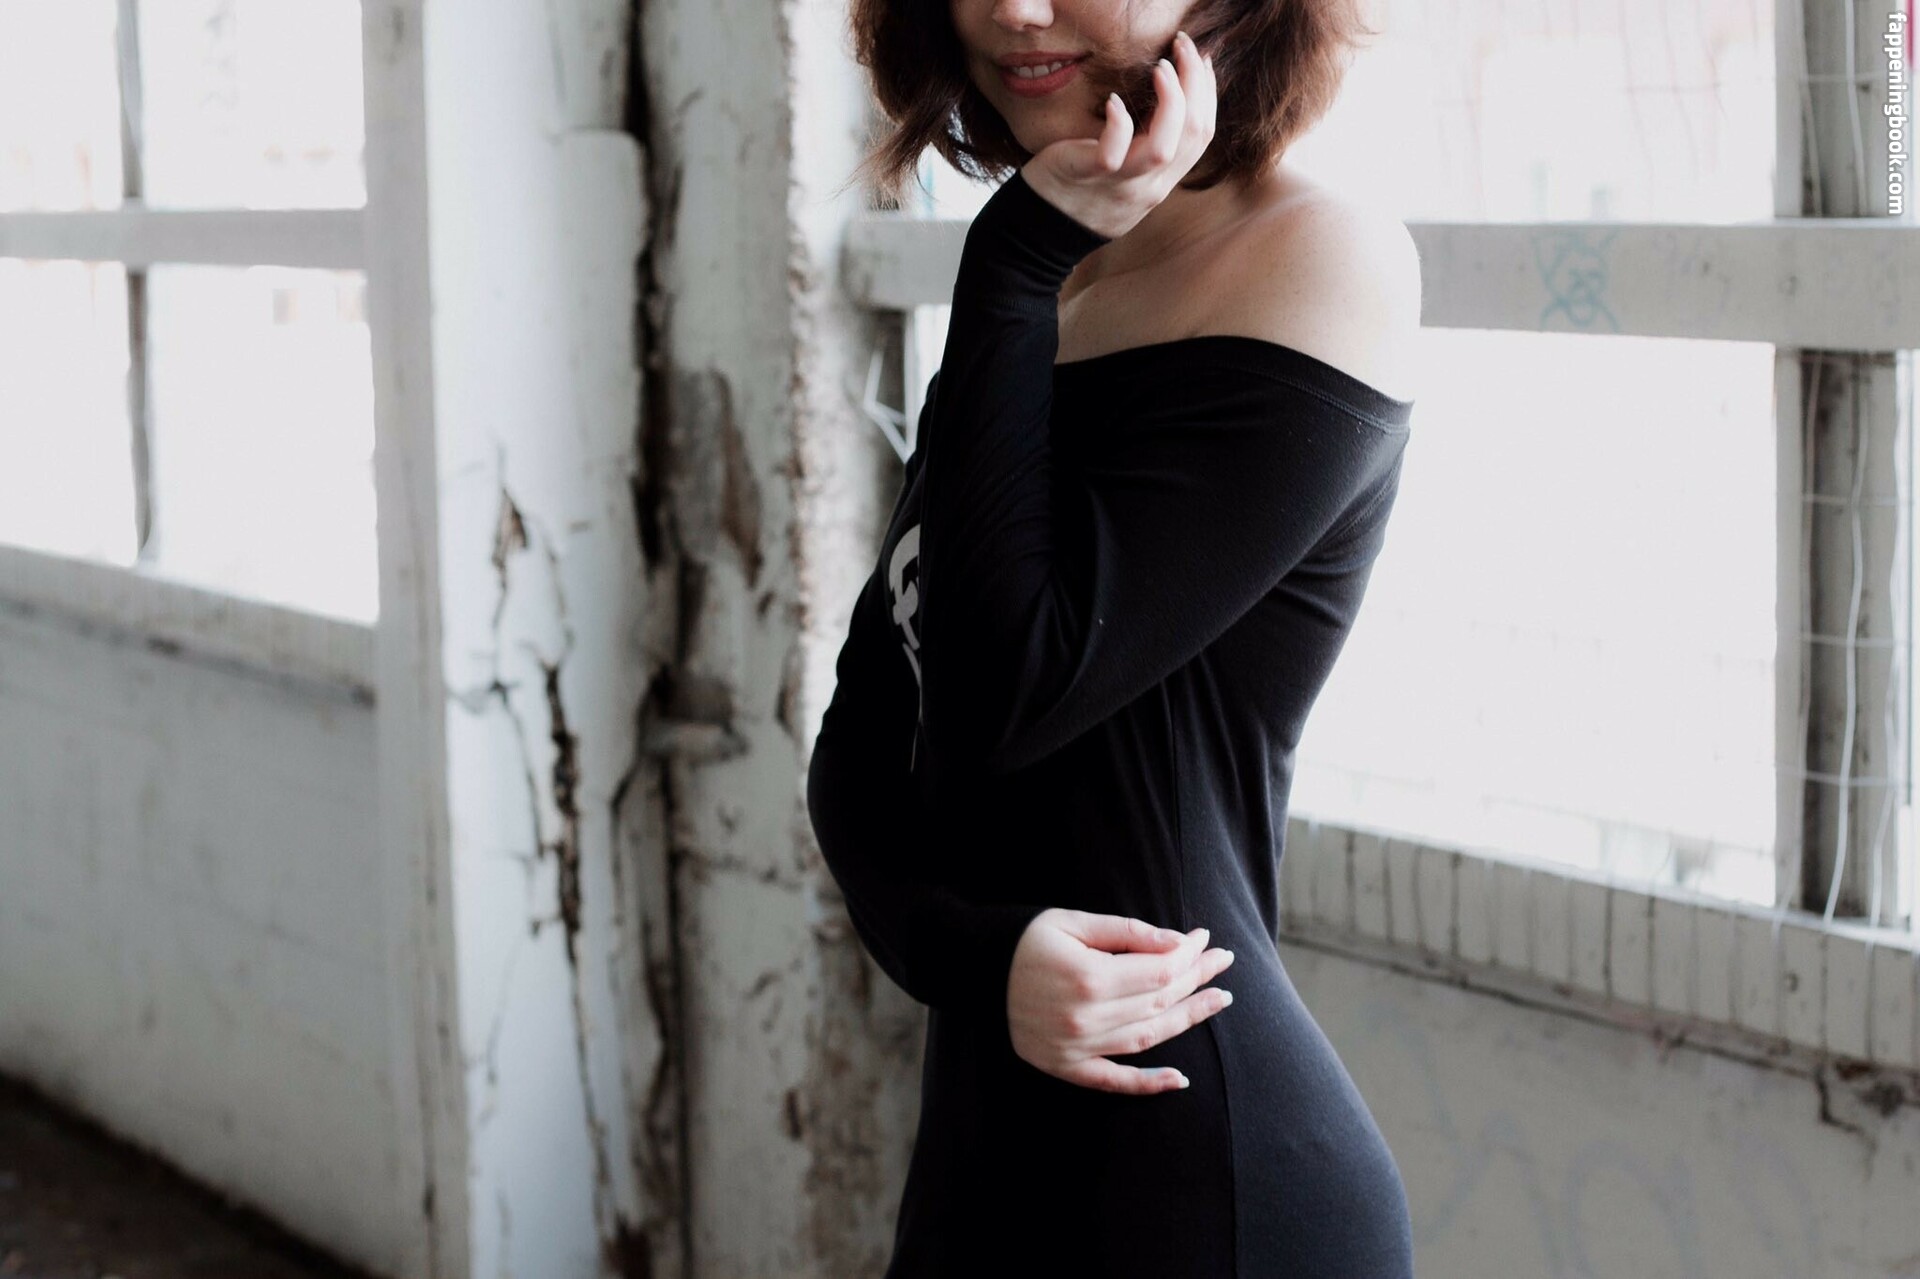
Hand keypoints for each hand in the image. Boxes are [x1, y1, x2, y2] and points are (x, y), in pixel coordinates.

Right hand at [1006, 908, 1236, 1094]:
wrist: (974, 968)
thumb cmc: (1027, 939)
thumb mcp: (1073, 922)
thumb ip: (1126, 932)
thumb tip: (1177, 942)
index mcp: (1088, 978)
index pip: (1159, 970)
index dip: (1189, 955)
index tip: (1206, 939)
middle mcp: (1086, 1018)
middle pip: (1159, 1001)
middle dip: (1197, 980)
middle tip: (1223, 963)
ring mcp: (1076, 1048)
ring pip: (1147, 1039)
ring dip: (1187, 1020)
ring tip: (1216, 1001)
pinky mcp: (1065, 1067)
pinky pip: (1114, 1081)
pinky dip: (1147, 1083)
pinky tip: (1178, 1079)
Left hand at [1019, 29, 1217, 240]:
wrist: (1041, 230)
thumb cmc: (1082, 189)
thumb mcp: (1127, 171)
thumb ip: (1149, 144)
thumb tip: (1170, 97)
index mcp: (1162, 181)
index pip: (1201, 136)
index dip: (1209, 95)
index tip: (1202, 60)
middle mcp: (1149, 187)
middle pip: (1191, 136)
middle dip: (1196, 85)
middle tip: (1185, 46)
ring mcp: (1120, 185)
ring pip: (1162, 150)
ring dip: (1170, 102)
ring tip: (1161, 68)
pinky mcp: (1088, 176)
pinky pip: (1112, 154)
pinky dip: (1118, 125)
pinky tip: (1114, 101)